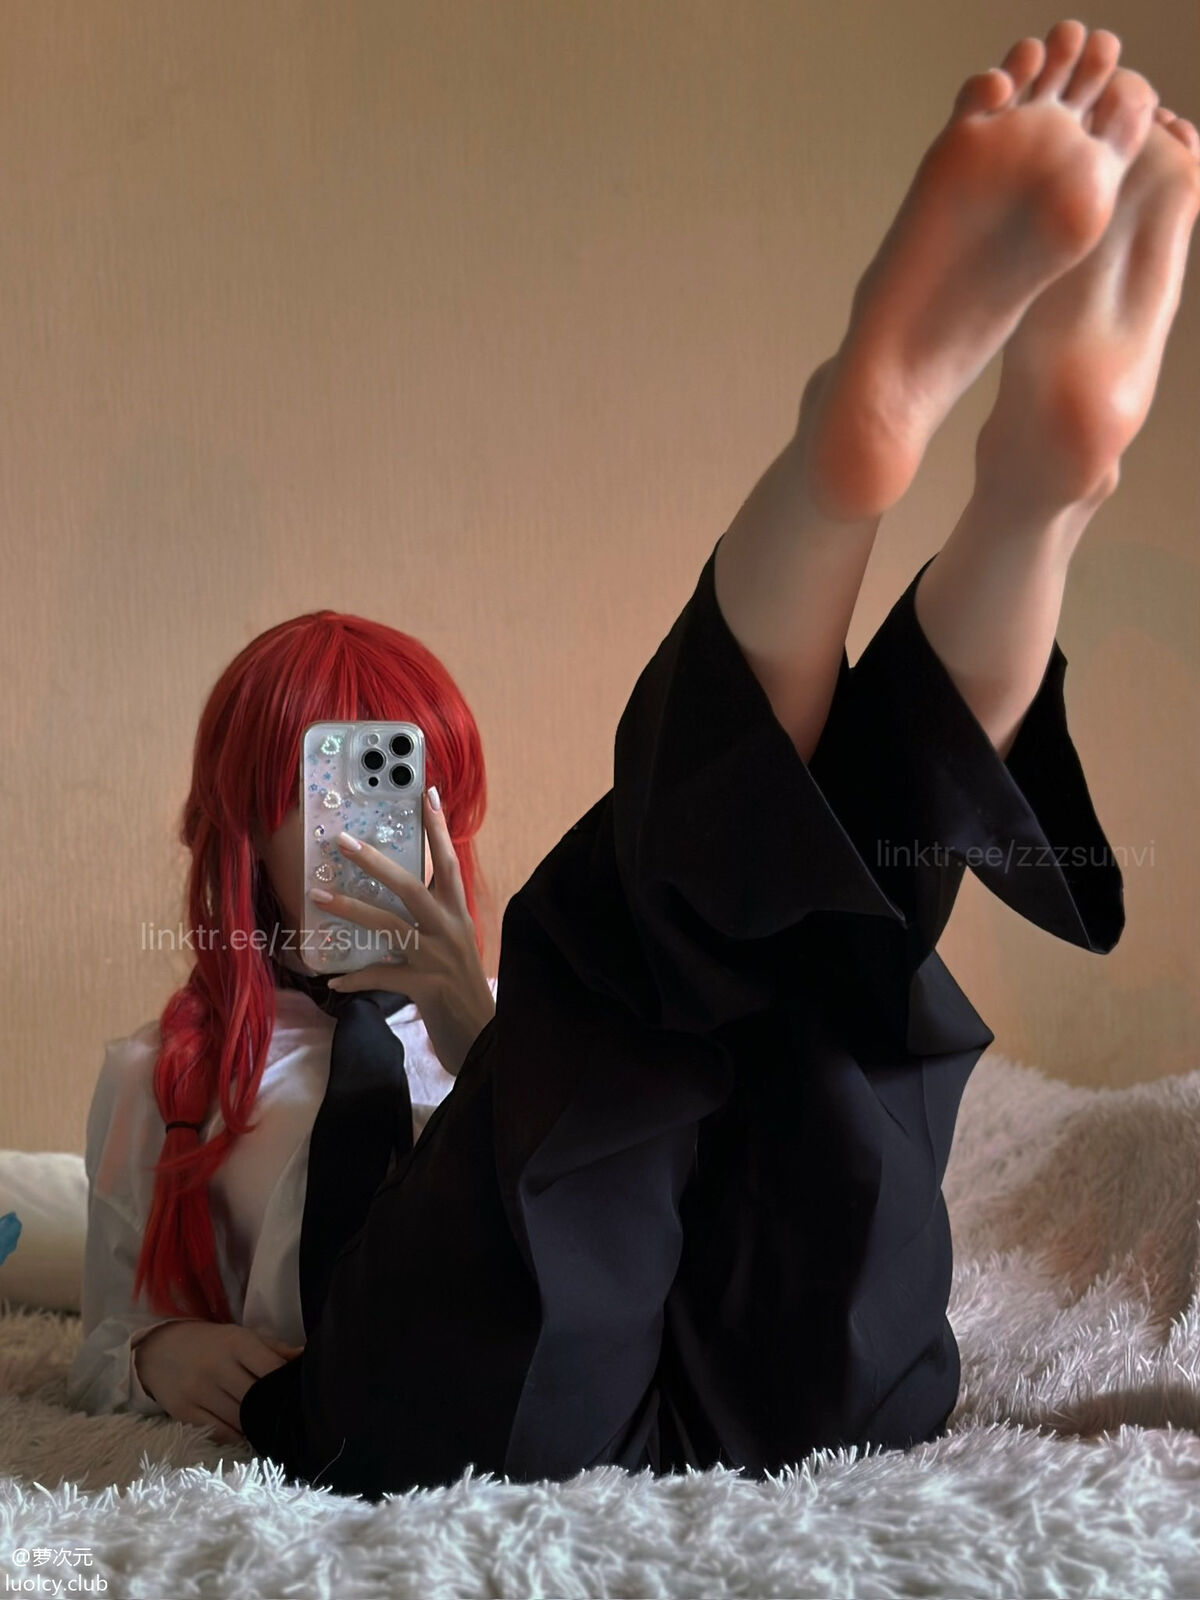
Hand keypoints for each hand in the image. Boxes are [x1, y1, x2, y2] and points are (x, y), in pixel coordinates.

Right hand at [134, 1320, 304, 1444]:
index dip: (286, 1385)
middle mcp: (217, 1367)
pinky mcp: (184, 1412)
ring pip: (239, 1420)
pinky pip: (219, 1432)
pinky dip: (236, 1436)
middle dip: (273, 1409)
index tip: (297, 1394)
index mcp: (236, 1343)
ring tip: (269, 1426)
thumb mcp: (242, 1337)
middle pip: (256, 1398)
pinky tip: (246, 1432)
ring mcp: (198, 1391)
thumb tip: (305, 1358)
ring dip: (256, 1425)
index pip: (271, 1369)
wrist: (159, 1349)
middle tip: (287, 1417)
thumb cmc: (211, 1343)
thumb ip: (275, 1349)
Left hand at [318, 788, 495, 1076]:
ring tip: (320, 898)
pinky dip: (356, 979)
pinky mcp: (425, 987)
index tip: (427, 794)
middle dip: (376, 863)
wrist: (486, 1038)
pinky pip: (383, 977)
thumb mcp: (455, 947)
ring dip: (352, 910)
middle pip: (412, 886)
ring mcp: (438, 957)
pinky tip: (332, 980)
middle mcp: (450, 929)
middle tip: (344, 841)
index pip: (449, 864)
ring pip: (390, 925)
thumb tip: (402, 899)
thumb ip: (435, 921)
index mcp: (459, 915)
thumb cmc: (464, 990)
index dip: (438, 829)